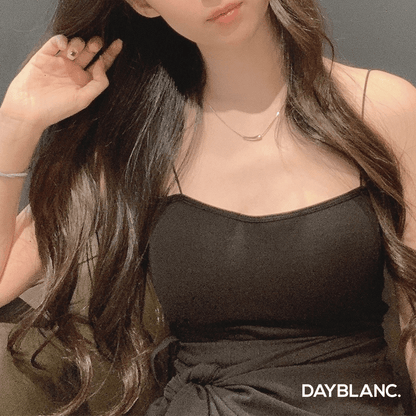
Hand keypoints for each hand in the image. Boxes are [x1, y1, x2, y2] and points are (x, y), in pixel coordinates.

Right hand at [0, 35, 122, 132]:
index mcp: (85, 81)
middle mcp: (74, 70)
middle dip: (95, 44)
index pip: (102, 64)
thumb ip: (98, 83)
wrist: (30, 110)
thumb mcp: (84, 99)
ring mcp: (60, 62)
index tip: (119, 43)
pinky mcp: (45, 56)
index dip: (110, 53)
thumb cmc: (57, 109)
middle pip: (90, 51)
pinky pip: (55, 42)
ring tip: (74, 53)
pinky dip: (61, 40)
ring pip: (74, 44)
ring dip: (78, 44)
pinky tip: (64, 47)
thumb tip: (102, 63)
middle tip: (96, 44)